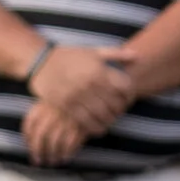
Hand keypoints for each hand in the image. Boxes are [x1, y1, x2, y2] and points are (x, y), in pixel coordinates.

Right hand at [22, 44, 136, 163]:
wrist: (42, 62)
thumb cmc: (71, 56)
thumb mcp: (94, 52)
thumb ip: (117, 54)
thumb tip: (138, 57)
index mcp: (99, 69)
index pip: (125, 87)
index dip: (130, 95)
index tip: (128, 98)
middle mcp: (90, 83)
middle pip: (115, 104)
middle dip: (120, 110)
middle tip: (119, 112)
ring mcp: (77, 95)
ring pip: (102, 116)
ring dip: (109, 121)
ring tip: (109, 121)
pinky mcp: (66, 105)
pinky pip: (85, 122)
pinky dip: (95, 128)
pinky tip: (98, 128)